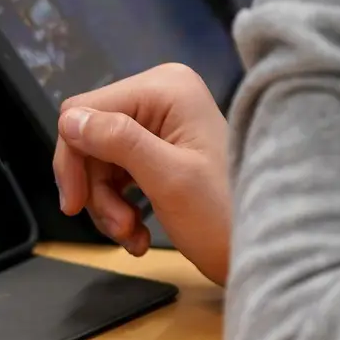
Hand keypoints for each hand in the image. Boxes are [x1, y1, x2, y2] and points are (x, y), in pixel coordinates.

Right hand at [53, 64, 231, 284]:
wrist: (269, 251)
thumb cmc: (229, 217)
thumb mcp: (169, 179)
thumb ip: (118, 142)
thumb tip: (70, 119)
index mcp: (165, 88)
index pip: (84, 111)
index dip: (72, 158)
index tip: (76, 204)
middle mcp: (162, 96)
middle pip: (90, 138)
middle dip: (96, 188)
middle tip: (118, 226)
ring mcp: (163, 123)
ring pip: (99, 162)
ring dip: (108, 204)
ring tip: (132, 234)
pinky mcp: (163, 150)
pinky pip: (119, 174)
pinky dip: (120, 207)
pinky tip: (138, 232)